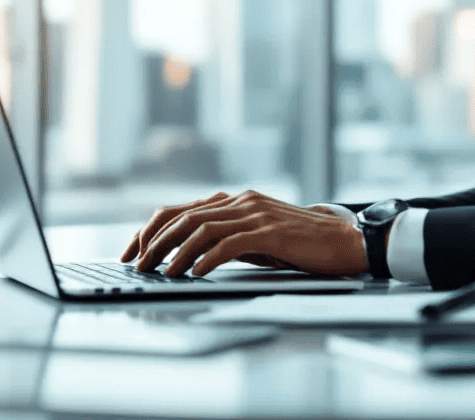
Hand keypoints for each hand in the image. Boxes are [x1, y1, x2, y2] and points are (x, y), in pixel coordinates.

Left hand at [118, 190, 368, 277]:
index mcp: (234, 201)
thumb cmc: (298, 243)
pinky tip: (193, 273)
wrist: (342, 240)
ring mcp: (255, 213)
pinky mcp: (269, 231)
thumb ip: (226, 238)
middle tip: (136, 264)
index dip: (150, 230)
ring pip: (201, 228)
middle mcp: (240, 201)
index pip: (178, 210)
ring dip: (174, 252)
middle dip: (153, 242)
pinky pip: (228, 242)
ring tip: (159, 272)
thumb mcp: (255, 238)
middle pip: (182, 216)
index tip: (132, 251)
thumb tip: (188, 256)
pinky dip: (206, 258)